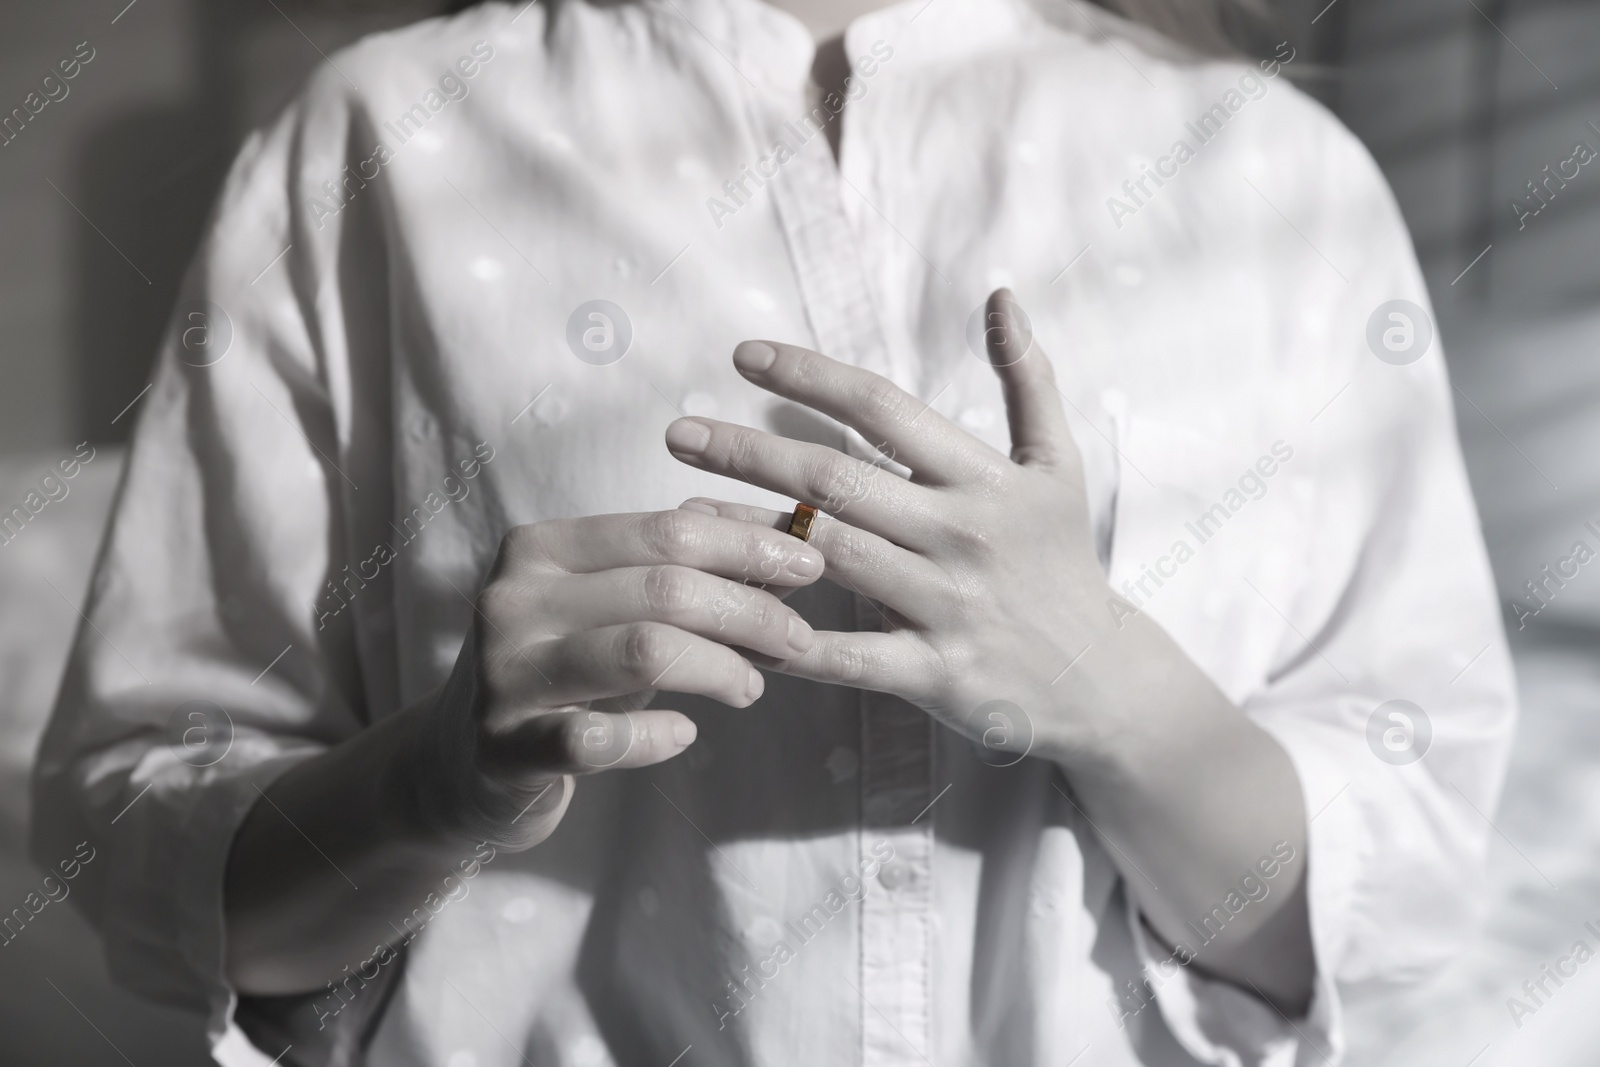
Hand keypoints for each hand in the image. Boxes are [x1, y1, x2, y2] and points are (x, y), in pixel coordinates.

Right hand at [413, 510, 824, 848]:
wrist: (456, 764)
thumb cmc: (559, 674)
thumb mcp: (607, 610)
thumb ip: (678, 576)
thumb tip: (783, 550)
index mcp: (542, 548)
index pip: (666, 530)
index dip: (748, 546)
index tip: (810, 562)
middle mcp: (514, 599)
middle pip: (664, 586)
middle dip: (749, 610)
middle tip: (796, 638)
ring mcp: (503, 673)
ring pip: (643, 650)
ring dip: (720, 668)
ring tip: (753, 686)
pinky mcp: (503, 748)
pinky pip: (600, 738)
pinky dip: (657, 735)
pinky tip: (683, 733)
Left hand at [663, 289, 1123, 765]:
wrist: (1102, 676)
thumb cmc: (1063, 561)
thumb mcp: (1058, 465)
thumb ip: (1028, 379)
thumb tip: (1000, 295)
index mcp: (981, 478)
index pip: (882, 408)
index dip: (809, 377)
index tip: (742, 357)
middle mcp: (959, 534)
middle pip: (836, 480)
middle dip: (750, 452)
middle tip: (679, 433)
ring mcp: (944, 604)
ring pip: (828, 558)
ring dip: (749, 532)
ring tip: (684, 511)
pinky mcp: (932, 672)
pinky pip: (846, 657)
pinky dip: (786, 641)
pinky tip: (728, 620)